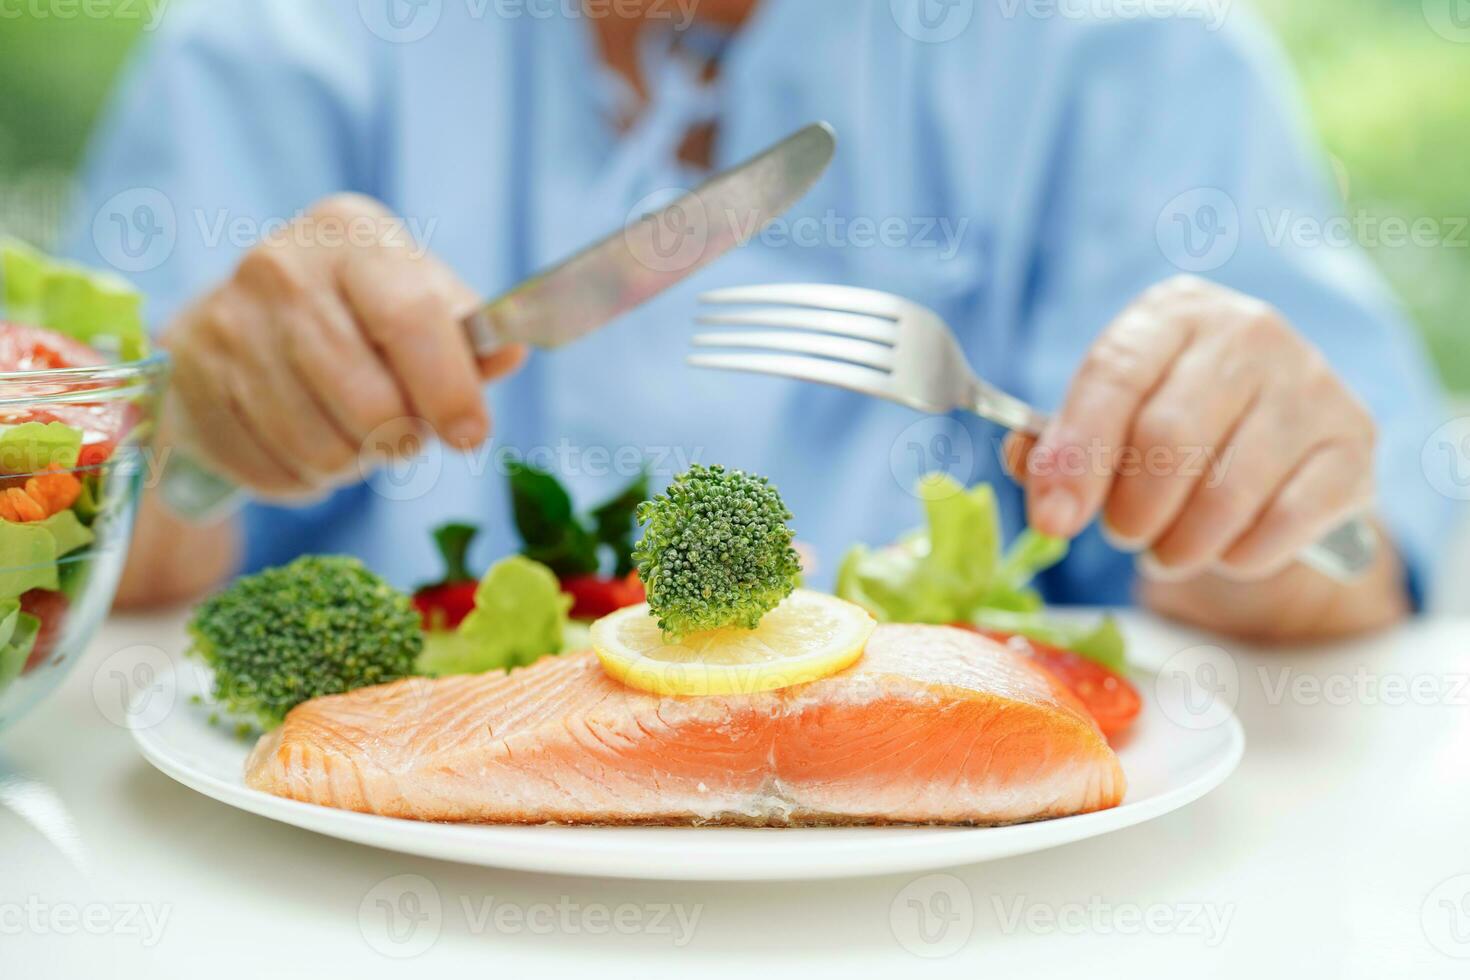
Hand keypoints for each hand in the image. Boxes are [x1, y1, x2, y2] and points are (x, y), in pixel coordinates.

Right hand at [163, 194, 525, 497]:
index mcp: (349, 232)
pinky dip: (303, 477)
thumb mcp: (418, 300)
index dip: (449, 390)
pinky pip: (271, 469)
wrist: (242, 322)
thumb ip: (468, 333)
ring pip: (320, 448)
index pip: (410, 318)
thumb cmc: (357, 313)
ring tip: (353, 436)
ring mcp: (226, 322)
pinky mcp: (190, 380)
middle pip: (368, 399)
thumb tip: (510, 350)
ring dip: (352, 463)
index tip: (470, 435)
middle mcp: (279, 266)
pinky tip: (303, 444)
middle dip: (401, 439)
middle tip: (404, 437)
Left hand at [1007, 275, 1375, 581]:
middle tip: (1123, 535)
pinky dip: (1242, 556)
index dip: (1078, 455)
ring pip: (1228, 492)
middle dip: (1131, 511)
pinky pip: (1285, 522)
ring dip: (1182, 545)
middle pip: (1169, 439)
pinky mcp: (1354, 440)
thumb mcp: (1107, 419)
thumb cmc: (1169, 423)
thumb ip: (1057, 446)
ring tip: (1166, 550)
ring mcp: (1309, 381)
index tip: (1053, 520)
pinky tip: (1227, 551)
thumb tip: (1032, 478)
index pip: (1114, 377)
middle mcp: (1247, 331)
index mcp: (1170, 314)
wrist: (1276, 438)